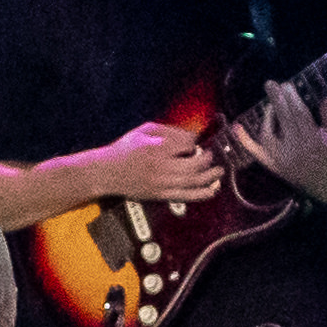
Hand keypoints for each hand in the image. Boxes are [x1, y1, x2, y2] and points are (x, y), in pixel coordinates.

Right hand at [82, 117, 223, 206]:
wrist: (107, 172)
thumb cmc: (126, 149)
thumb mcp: (144, 130)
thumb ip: (169, 130)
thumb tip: (193, 136)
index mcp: (156, 147)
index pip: (186, 144)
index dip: (194, 143)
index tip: (193, 143)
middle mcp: (160, 166)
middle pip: (194, 165)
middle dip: (208, 159)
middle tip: (211, 156)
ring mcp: (161, 183)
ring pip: (193, 181)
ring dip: (210, 176)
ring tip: (219, 171)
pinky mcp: (160, 195)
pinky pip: (186, 196)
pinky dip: (202, 193)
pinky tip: (213, 189)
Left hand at [223, 83, 326, 195]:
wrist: (325, 184)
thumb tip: (322, 96)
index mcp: (314, 141)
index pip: (300, 115)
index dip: (292, 99)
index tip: (287, 85)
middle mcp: (296, 150)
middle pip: (284, 120)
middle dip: (277, 100)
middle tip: (271, 84)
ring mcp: (281, 159)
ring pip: (268, 134)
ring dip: (267, 116)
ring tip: (270, 104)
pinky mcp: (272, 166)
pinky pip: (256, 152)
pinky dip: (245, 140)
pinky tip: (236, 126)